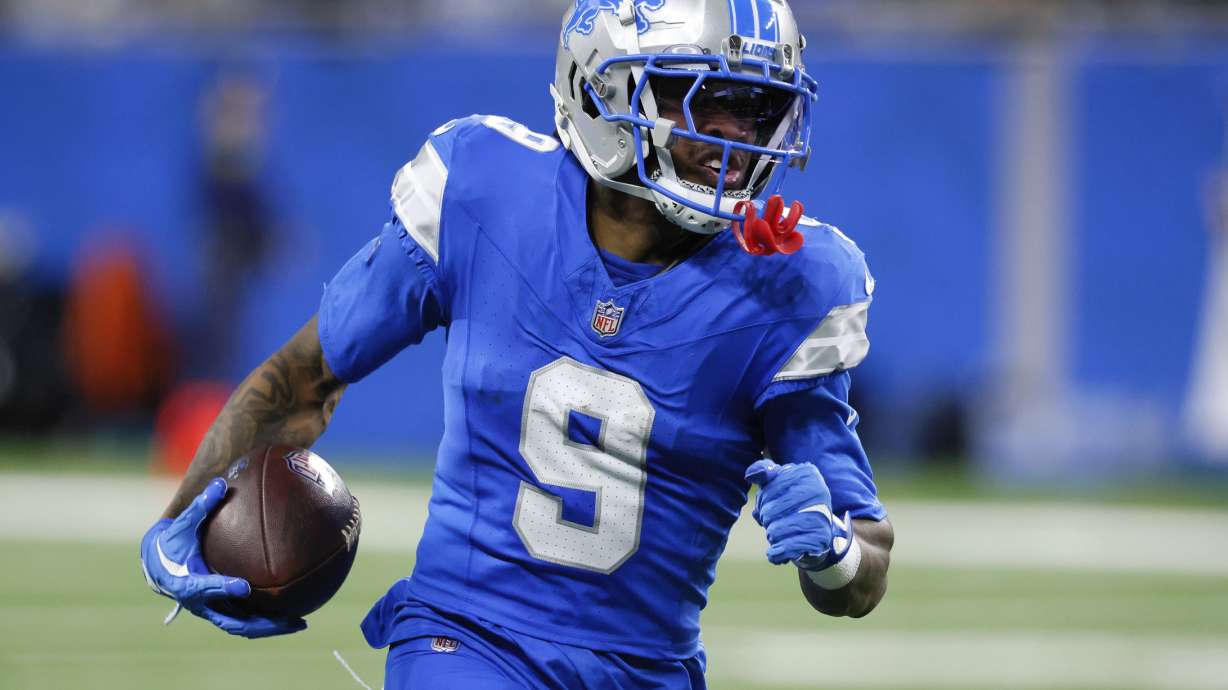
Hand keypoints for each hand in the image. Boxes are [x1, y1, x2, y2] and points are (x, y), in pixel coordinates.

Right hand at [140, 477, 306, 637]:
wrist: (158, 566)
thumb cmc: (172, 543)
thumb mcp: (182, 526)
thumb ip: (200, 507)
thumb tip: (221, 483)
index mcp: (187, 583)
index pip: (205, 588)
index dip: (222, 588)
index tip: (244, 586)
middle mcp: (201, 604)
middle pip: (232, 621)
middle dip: (261, 623)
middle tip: (289, 618)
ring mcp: (212, 611)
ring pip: (242, 626)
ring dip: (270, 627)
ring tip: (300, 623)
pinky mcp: (221, 611)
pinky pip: (246, 619)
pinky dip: (267, 619)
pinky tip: (293, 612)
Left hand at [745, 459, 850, 569]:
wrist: (816, 530)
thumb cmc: (791, 502)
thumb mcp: (777, 482)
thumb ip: (763, 472)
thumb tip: (751, 475)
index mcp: (806, 473)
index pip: (768, 490)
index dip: (762, 501)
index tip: (767, 506)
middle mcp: (818, 491)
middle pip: (770, 511)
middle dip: (765, 519)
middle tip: (773, 522)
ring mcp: (821, 516)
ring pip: (775, 531)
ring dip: (771, 536)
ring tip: (780, 534)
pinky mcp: (820, 539)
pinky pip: (786, 547)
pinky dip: (776, 553)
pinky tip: (775, 552)